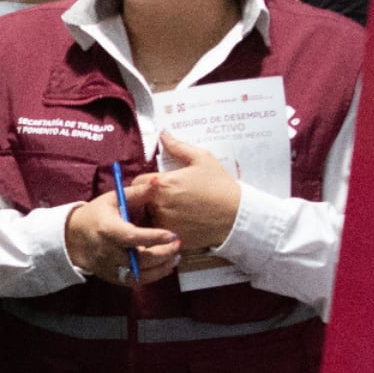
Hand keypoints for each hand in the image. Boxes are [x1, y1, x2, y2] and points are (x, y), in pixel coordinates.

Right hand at [63, 182, 178, 286]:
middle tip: (177, 244)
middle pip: (139, 259)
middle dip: (163, 254)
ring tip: (175, 256)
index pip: (132, 237)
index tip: (172, 235)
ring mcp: (111, 267)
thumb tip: (156, 182)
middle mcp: (109, 252)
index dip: (154, 237)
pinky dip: (154, 276)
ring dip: (161, 267)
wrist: (74, 237)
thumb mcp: (113, 199)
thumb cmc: (97, 215)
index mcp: (108, 230)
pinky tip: (165, 266)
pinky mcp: (114, 278)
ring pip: (141, 274)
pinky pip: (137, 281)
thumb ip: (137, 193)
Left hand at [134, 133, 242, 252]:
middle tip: (167, 198)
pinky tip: (179, 223)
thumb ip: (178, 146)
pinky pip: (158, 235)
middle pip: (140, 202)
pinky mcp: (171, 238)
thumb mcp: (202, 159)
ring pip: (148, 219)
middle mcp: (159, 204)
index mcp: (162, 183)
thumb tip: (163, 134)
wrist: (236, 215)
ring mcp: (165, 224)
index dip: (146, 183)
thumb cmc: (220, 185)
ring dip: (154, 215)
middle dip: (148, 199)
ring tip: (174, 212)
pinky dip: (164, 230)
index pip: (137, 183)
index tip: (157, 185)